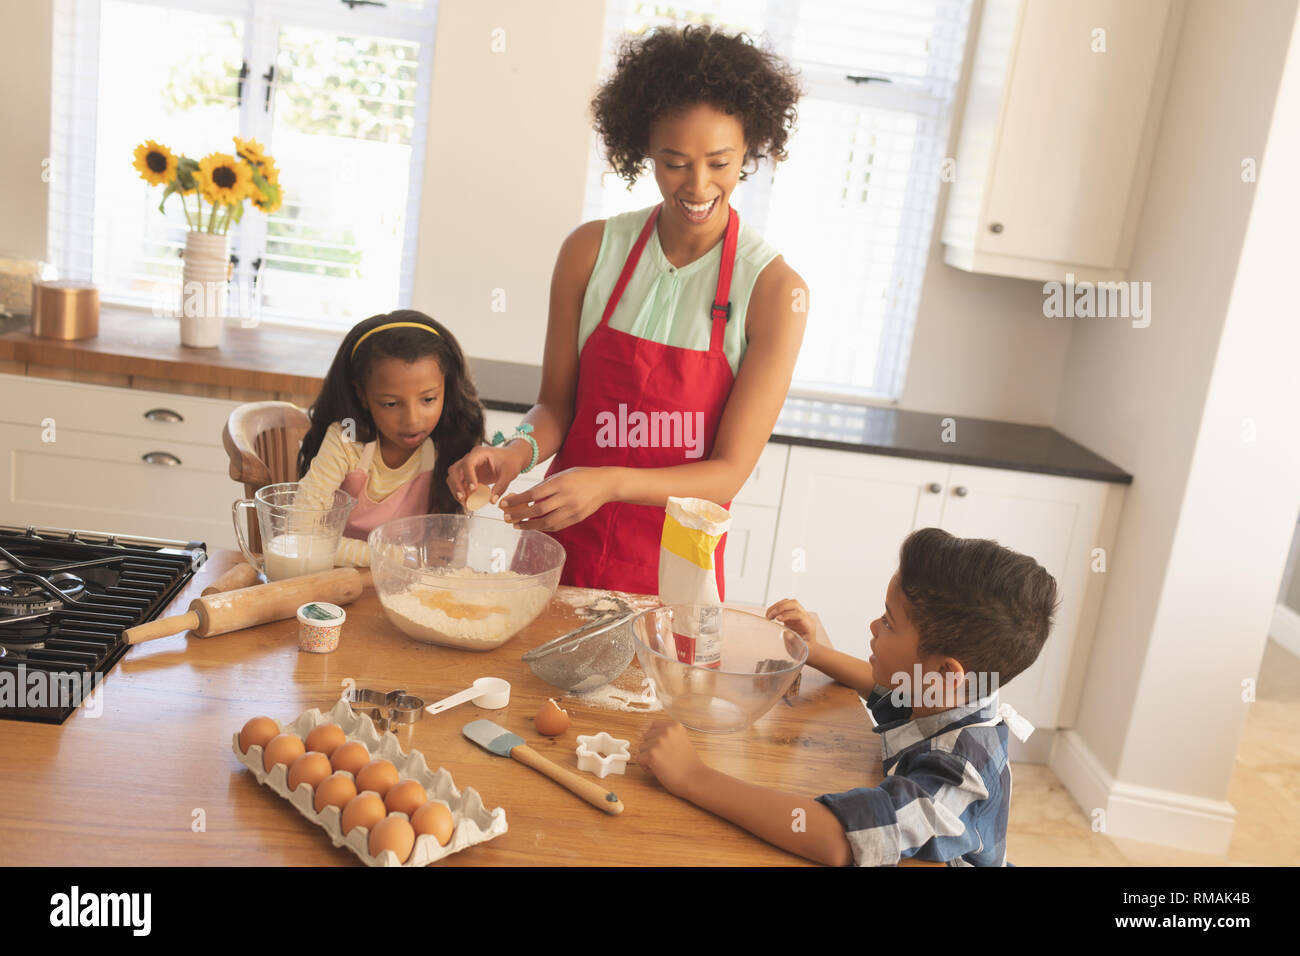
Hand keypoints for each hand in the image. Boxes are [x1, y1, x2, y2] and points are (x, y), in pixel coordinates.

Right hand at [446, 444, 525, 505]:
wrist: (511, 458)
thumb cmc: (510, 462)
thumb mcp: (509, 474)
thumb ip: (500, 487)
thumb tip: (492, 501)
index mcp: (480, 453)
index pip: (468, 462)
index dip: (468, 476)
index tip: (473, 489)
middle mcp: (470, 458)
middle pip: (455, 469)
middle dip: (457, 485)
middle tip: (463, 498)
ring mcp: (467, 466)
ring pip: (453, 477)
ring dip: (456, 490)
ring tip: (465, 502)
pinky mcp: (468, 474)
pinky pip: (459, 483)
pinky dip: (461, 492)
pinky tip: (467, 501)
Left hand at [499, 466, 614, 532]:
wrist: (605, 484)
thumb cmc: (581, 476)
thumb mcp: (562, 474)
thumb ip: (546, 486)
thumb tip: (525, 497)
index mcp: (560, 483)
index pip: (533, 493)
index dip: (517, 500)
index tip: (504, 503)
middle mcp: (566, 497)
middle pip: (537, 510)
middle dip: (519, 514)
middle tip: (506, 517)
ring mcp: (572, 509)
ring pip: (546, 522)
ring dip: (528, 525)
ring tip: (516, 525)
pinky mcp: (577, 518)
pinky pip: (556, 526)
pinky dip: (542, 527)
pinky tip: (533, 526)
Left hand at [637, 720, 708, 799]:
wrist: (695, 779)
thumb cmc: (688, 764)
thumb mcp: (682, 740)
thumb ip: (668, 735)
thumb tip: (649, 736)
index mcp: (674, 725)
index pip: (653, 726)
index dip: (656, 739)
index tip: (665, 749)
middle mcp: (666, 730)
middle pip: (646, 737)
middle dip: (651, 748)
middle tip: (665, 759)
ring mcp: (658, 742)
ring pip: (641, 748)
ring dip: (648, 758)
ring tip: (663, 765)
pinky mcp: (651, 754)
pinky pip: (639, 760)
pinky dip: (646, 767)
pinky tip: (658, 771)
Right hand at [766, 598, 820, 647]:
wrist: (808, 649)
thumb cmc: (805, 650)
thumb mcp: (801, 649)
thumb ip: (795, 642)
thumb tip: (787, 633)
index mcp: (809, 625)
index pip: (799, 615)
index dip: (788, 615)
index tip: (777, 619)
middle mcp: (805, 617)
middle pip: (795, 604)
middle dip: (781, 607)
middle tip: (770, 616)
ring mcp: (799, 614)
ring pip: (789, 602)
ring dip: (777, 606)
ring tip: (768, 615)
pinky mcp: (792, 615)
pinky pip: (785, 606)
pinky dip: (776, 608)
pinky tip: (770, 615)